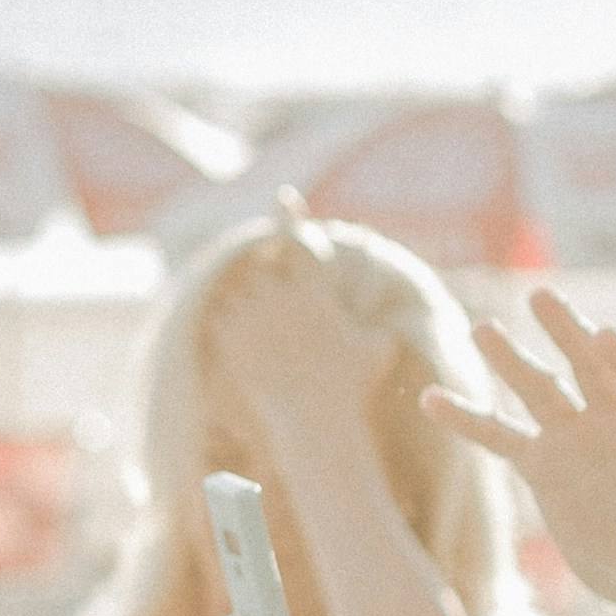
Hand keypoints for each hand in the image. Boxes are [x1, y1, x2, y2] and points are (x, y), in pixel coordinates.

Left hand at [211, 218, 383, 472]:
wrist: (313, 420)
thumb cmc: (349, 389)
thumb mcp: (375, 354)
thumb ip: (382, 333)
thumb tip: (398, 329)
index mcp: (313, 290)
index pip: (300, 242)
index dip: (292, 219)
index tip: (284, 196)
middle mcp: (280, 295)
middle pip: (261, 267)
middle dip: (263, 279)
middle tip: (266, 299)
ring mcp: (250, 314)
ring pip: (234, 290)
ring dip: (240, 301)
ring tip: (251, 322)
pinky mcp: (227, 337)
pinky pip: (217, 317)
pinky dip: (223, 325)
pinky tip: (230, 336)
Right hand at [429, 285, 615, 615]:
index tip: (605, 337)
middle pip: (592, 366)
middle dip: (568, 332)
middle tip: (540, 298)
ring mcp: (575, 438)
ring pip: (540, 389)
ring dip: (510, 359)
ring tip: (482, 329)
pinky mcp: (541, 463)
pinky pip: (500, 436)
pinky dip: (466, 418)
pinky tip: (430, 400)